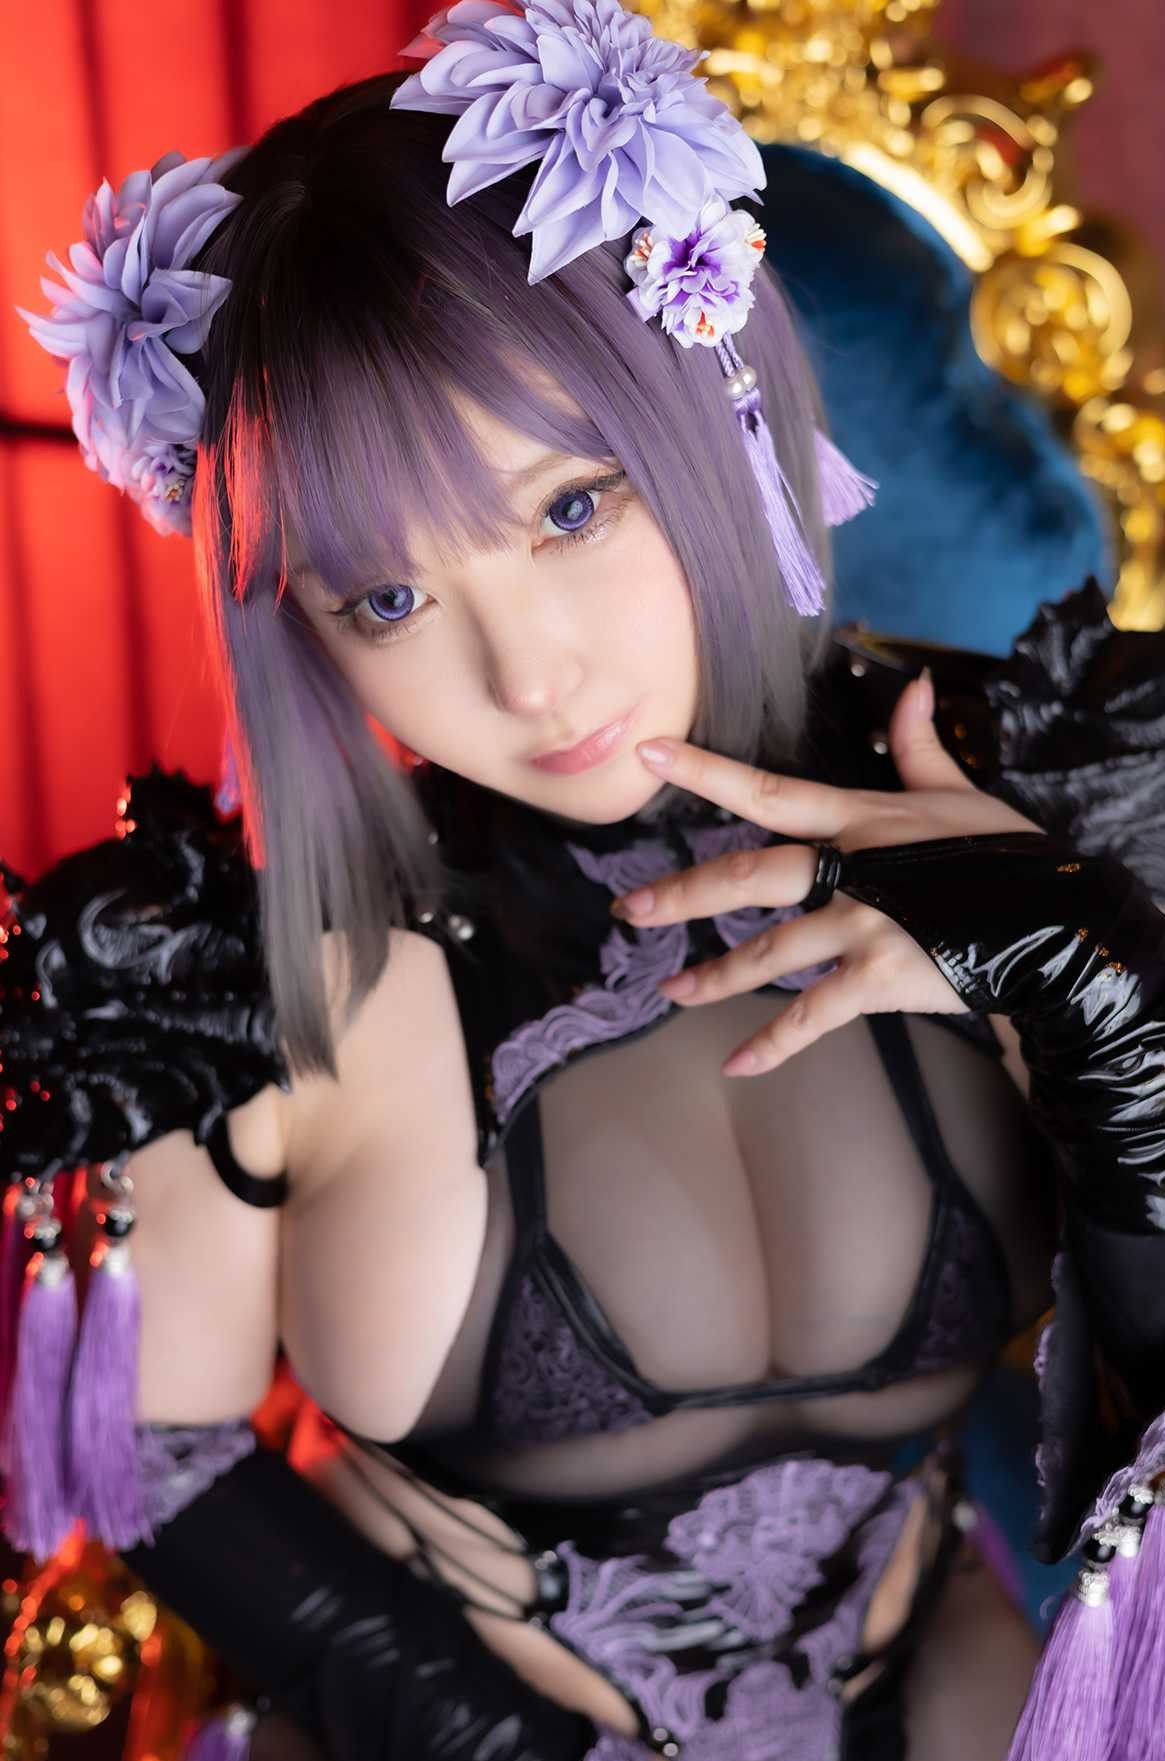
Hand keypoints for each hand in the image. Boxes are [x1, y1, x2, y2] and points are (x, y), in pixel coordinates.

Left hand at [611, 671, 1044, 1076]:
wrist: (1059, 923)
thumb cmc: (1006, 856)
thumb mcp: (959, 796)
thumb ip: (919, 747)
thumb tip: (913, 688)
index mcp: (859, 818)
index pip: (768, 789)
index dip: (705, 770)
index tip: (647, 752)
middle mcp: (851, 868)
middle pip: (749, 875)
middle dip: (684, 893)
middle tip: (629, 911)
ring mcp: (863, 925)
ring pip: (770, 950)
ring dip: (716, 975)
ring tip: (671, 991)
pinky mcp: (880, 978)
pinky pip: (814, 1015)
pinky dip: (775, 1044)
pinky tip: (736, 1064)